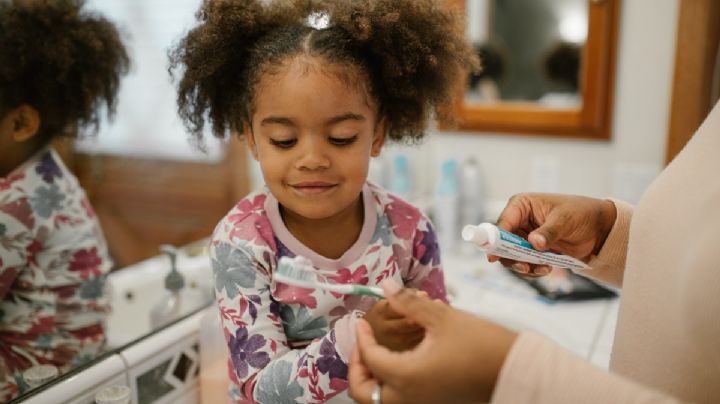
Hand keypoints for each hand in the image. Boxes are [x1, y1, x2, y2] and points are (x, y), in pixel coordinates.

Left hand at [349, 281, 516, 403]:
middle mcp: (410, 399)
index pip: (370, 359)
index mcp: (407, 376)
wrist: (517, 371)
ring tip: (379, 354)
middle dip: (357, 369)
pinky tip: (402, 362)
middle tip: (364, 346)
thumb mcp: (442, 317)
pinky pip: (401, 400)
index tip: (362, 322)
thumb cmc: (482, 344)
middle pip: (364, 394)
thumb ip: (408, 302)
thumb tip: (385, 286)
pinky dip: (392, 386)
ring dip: (373, 380)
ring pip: (381, 401)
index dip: (361, 338)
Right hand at [491, 193, 615, 275]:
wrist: (597, 228)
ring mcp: (524, 238)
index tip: (493, 256)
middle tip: (525, 266)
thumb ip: (549, 232)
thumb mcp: (565, 219)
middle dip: (511, 257)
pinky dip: (533, 270)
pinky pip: (524, 264)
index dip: (496, 240)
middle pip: (503, 244)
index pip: (503, 224)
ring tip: (543, 268)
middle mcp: (519, 222)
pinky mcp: (532, 251)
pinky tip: (546, 268)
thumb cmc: (580, 213)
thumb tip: (534, 242)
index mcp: (521, 206)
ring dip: (524, 266)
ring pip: (512, 257)